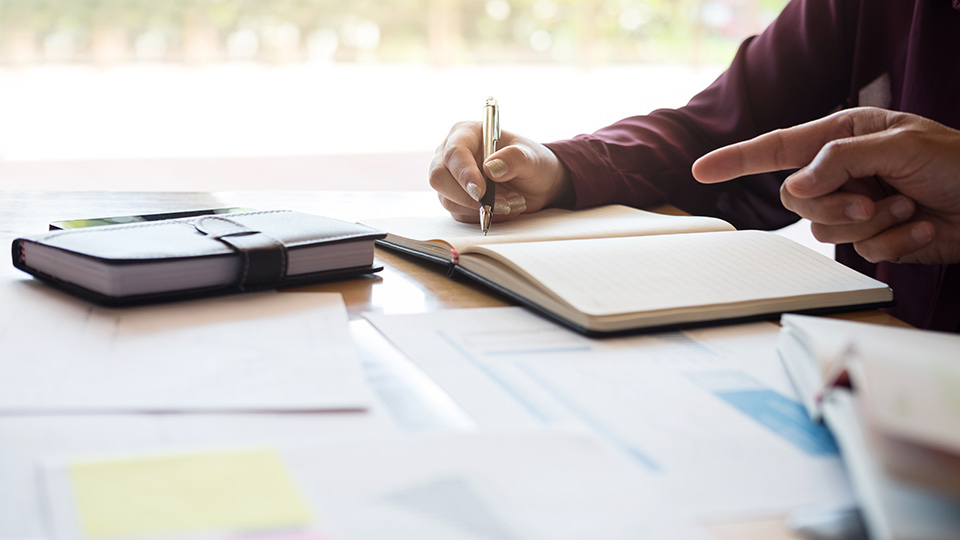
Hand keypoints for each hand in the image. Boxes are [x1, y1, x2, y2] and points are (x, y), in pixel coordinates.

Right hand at [428, 121, 573, 222]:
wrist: (535, 183)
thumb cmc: (531, 162)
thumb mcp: (531, 157)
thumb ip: (514, 158)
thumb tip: (490, 168)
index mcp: (466, 134)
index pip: (454, 153)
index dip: (465, 173)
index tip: (481, 192)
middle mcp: (451, 155)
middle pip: (439, 178)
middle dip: (467, 196)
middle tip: (499, 204)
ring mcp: (451, 179)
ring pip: (448, 200)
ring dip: (480, 209)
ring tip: (510, 204)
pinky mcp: (455, 199)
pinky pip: (459, 214)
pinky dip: (482, 217)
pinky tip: (502, 209)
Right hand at [692, 107, 959, 264]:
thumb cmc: (959, 162)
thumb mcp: (900, 146)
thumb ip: (839, 161)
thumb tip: (795, 186)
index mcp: (842, 137)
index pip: (776, 148)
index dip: (736, 160)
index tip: (701, 170)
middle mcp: (842, 172)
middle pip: (796, 199)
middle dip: (835, 204)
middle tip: (872, 198)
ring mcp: (856, 206)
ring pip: (825, 230)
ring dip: (873, 223)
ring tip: (908, 205)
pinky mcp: (875, 237)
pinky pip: (861, 251)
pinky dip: (895, 241)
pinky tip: (923, 224)